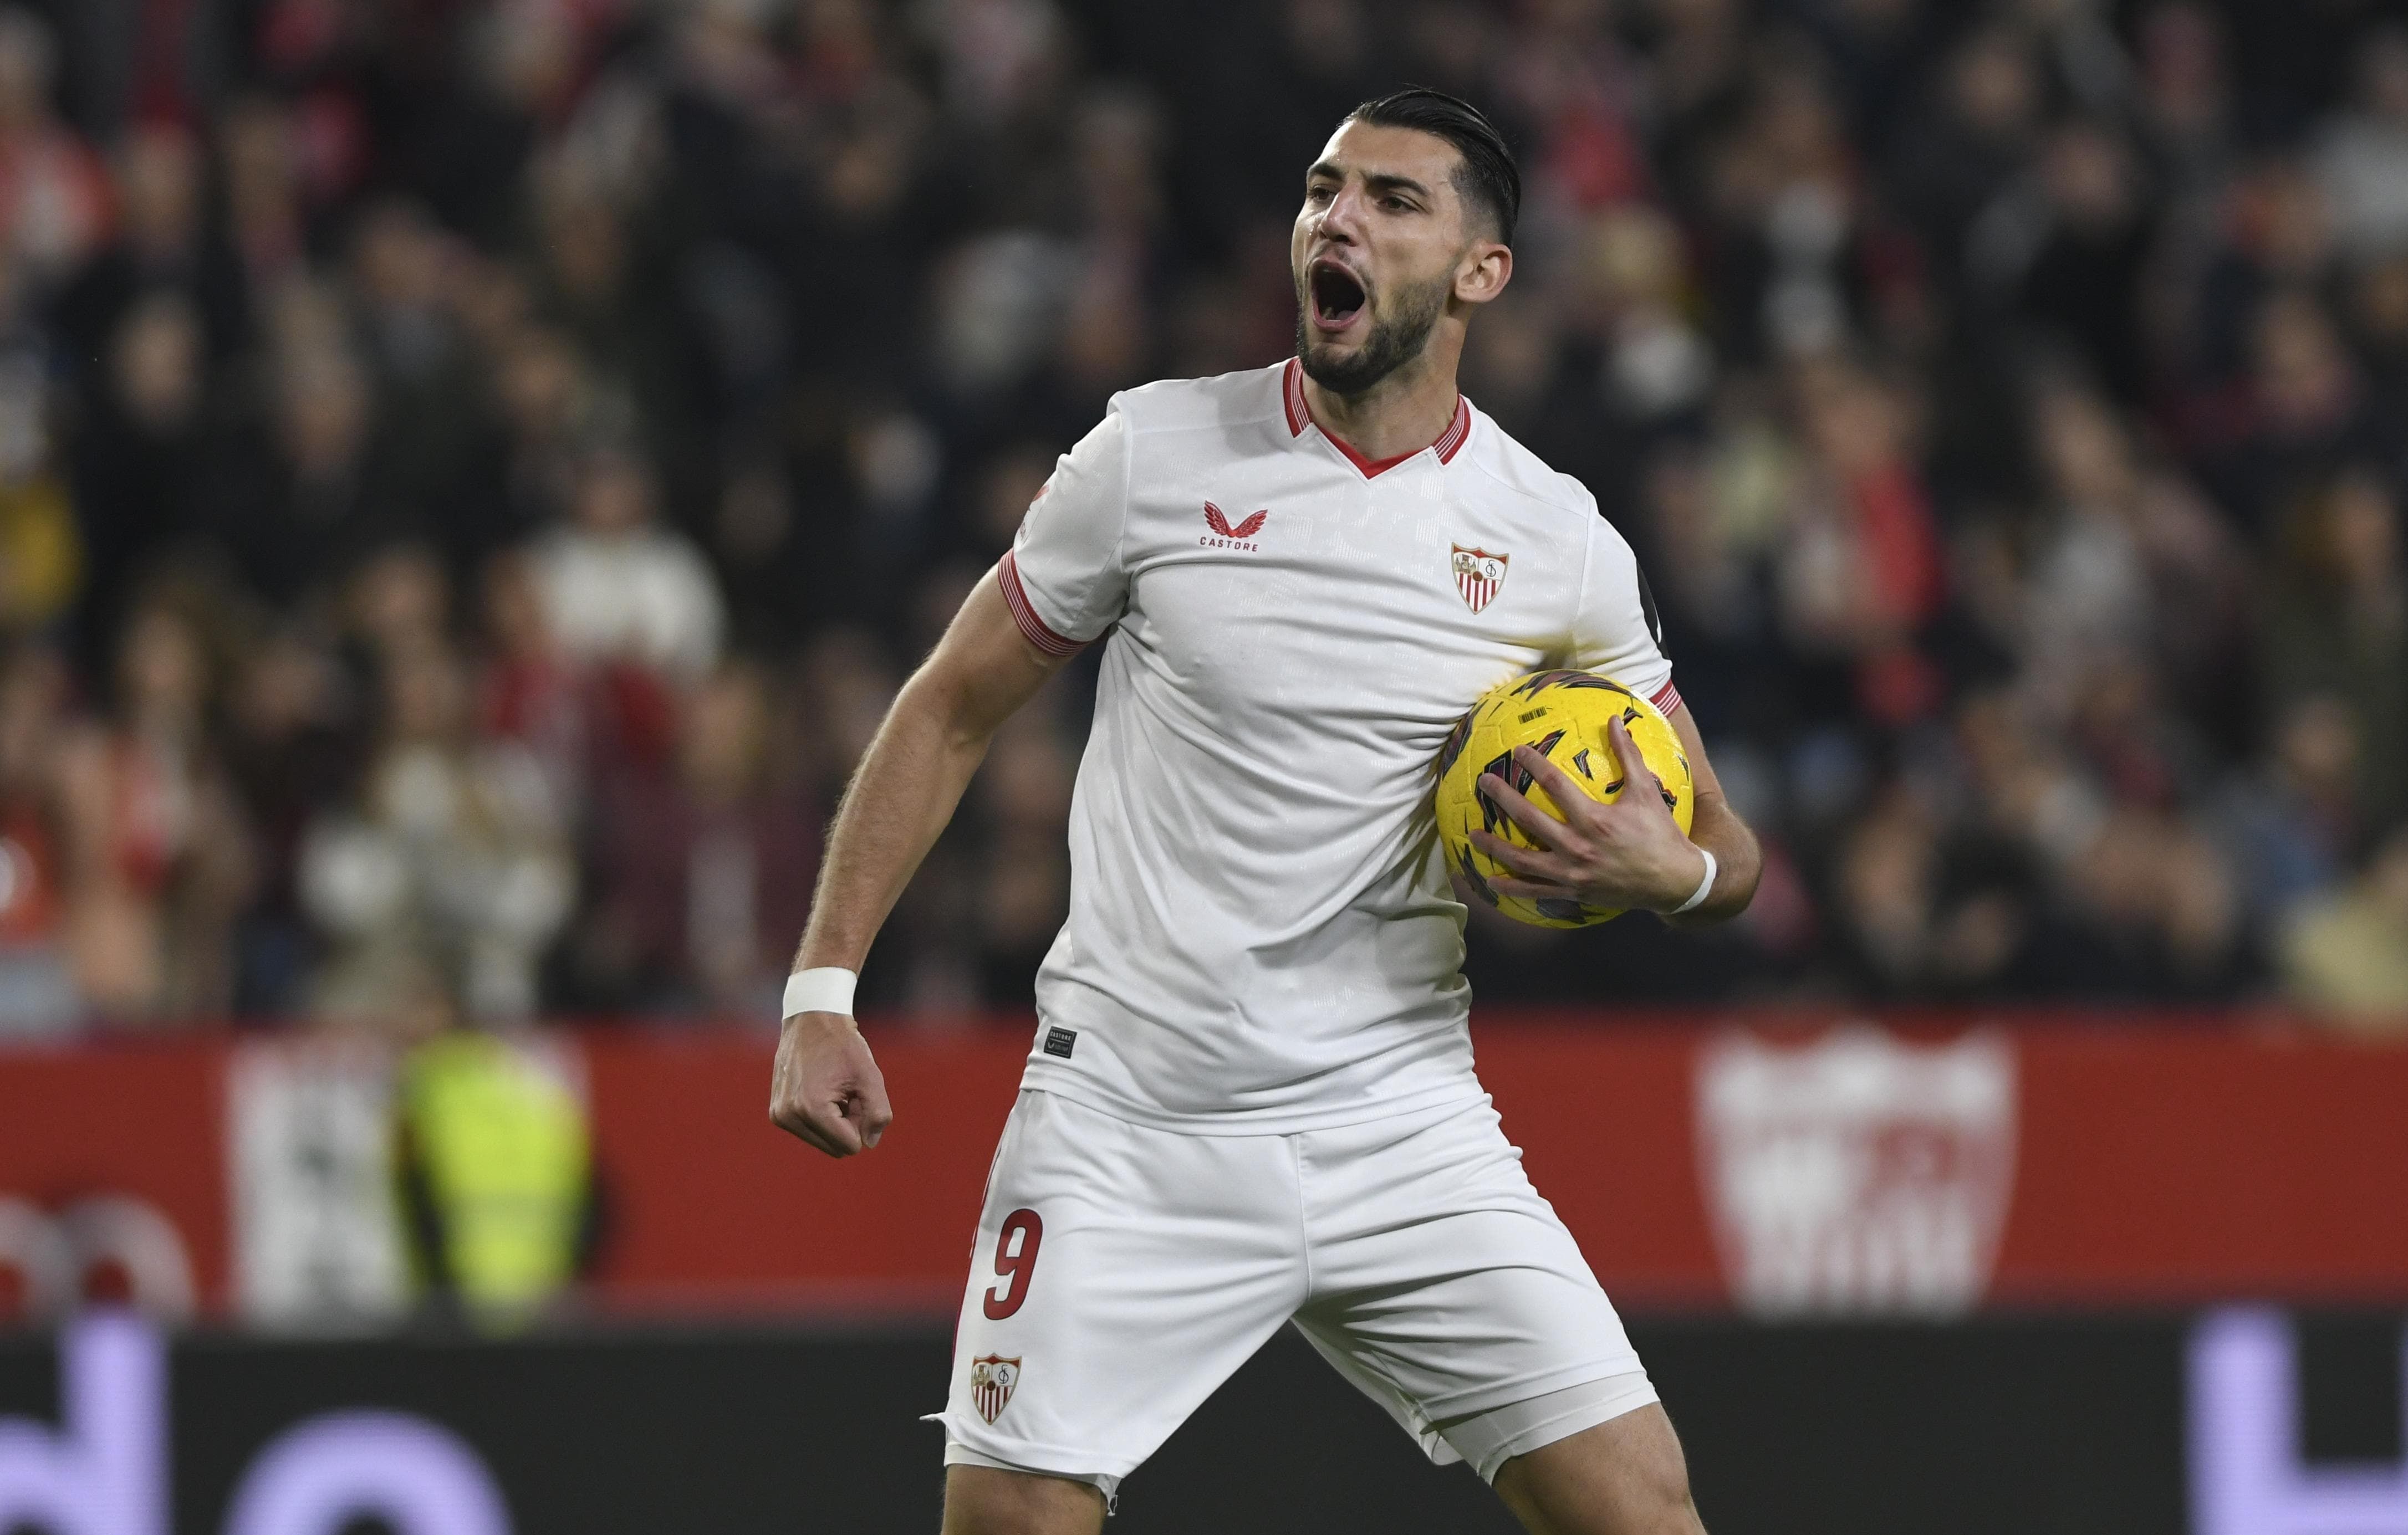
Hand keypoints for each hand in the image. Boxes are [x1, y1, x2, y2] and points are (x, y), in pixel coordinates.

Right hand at [769, 1012, 892, 1156]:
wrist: (811, 1020)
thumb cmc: (843, 1045)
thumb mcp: (870, 1076)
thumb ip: (878, 1113)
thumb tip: (870, 1143)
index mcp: (811, 1108)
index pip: (850, 1146)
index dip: (862, 1122)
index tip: (856, 1093)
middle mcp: (789, 1116)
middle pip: (835, 1147)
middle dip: (848, 1124)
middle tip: (847, 1091)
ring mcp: (780, 1116)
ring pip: (823, 1142)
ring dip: (835, 1121)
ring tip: (833, 1088)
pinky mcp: (777, 1113)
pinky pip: (810, 1132)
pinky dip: (822, 1117)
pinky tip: (821, 1089)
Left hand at [1469, 714, 1707, 914]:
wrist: (1674, 882)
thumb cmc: (1660, 834)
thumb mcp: (1647, 792)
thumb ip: (1628, 755)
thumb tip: (1615, 720)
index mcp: (1595, 820)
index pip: (1555, 785)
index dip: (1534, 765)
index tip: (1517, 751)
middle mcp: (1578, 847)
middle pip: (1529, 820)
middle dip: (1502, 799)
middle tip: (1482, 783)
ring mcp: (1573, 874)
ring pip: (1523, 860)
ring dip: (1495, 847)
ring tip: (1472, 834)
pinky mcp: (1573, 892)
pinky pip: (1535, 891)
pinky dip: (1512, 887)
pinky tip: (1491, 881)